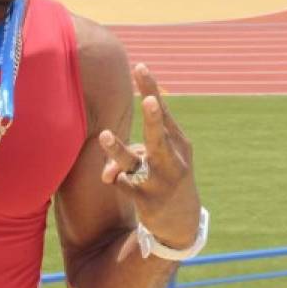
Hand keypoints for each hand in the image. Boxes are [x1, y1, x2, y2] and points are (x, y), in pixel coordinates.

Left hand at [99, 63, 200, 248]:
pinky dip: (116, 178)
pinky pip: (124, 184)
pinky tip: (114, 179)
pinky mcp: (150, 200)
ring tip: (104, 135)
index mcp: (177, 141)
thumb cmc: (165, 175)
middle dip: (153, 117)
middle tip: (149, 100)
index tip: (139, 66)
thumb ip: (131, 154)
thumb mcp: (157, 159)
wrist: (181, 221)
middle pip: (159, 135)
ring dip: (118, 149)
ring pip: (135, 162)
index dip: (150, 88)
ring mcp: (162, 180)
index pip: (162, 110)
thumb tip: (108, 173)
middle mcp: (173, 159)